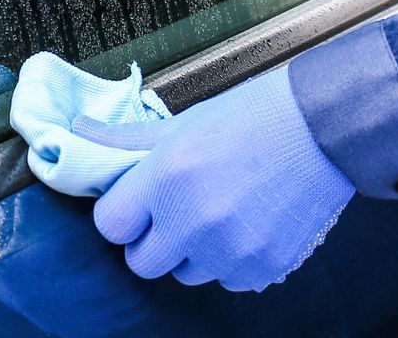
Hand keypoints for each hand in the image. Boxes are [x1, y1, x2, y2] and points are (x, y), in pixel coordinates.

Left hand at [77, 66, 353, 291]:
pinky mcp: (262, 267)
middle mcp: (193, 220)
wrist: (322, 128)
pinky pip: (228, 280)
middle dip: (152, 240)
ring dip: (194, 251)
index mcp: (166, 177)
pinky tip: (248, 223)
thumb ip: (125, 141)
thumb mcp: (182, 123)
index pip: (110, 225)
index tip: (137, 202)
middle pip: (142, 263)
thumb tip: (76, 131)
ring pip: (187, 274)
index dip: (122, 214)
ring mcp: (230, 249)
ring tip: (220, 210)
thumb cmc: (251, 117)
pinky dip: (233, 260)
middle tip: (176, 211)